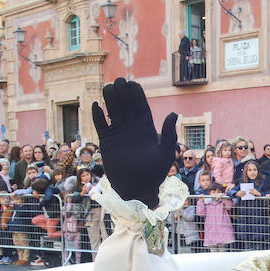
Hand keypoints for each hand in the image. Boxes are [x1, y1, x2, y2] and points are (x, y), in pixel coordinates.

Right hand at [91, 78, 177, 207]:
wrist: (137, 189)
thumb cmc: (154, 174)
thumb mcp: (165, 153)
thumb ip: (169, 134)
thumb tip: (173, 113)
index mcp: (146, 127)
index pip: (140, 106)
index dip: (136, 94)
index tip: (132, 84)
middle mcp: (132, 127)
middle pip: (126, 104)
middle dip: (122, 93)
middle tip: (119, 81)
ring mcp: (118, 133)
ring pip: (112, 111)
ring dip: (110, 99)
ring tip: (107, 89)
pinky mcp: (107, 141)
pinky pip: (101, 125)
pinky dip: (98, 116)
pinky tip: (95, 106)